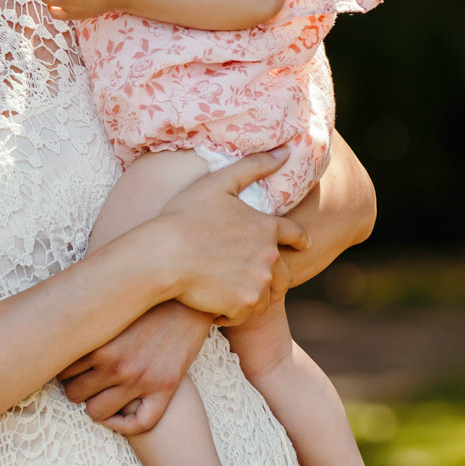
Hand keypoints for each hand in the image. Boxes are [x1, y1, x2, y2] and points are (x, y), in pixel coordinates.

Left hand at [58, 300, 212, 433]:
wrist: (190, 299)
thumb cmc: (149, 300)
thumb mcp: (112, 306)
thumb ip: (88, 321)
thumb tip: (61, 320)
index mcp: (99, 342)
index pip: (62, 370)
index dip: (66, 371)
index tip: (74, 368)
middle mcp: (116, 364)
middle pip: (74, 393)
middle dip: (79, 388)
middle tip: (89, 380)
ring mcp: (140, 379)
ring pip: (96, 412)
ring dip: (97, 406)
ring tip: (104, 394)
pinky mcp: (164, 388)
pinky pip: (137, 424)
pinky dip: (124, 426)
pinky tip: (121, 416)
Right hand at [153, 149, 306, 326]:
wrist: (162, 255)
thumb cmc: (184, 216)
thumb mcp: (218, 182)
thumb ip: (254, 166)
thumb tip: (284, 151)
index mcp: (267, 227)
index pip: (296, 235)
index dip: (299, 240)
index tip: (302, 245)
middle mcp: (269, 256)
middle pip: (284, 273)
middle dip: (272, 275)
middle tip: (252, 277)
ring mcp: (258, 282)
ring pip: (265, 296)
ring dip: (252, 295)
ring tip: (230, 291)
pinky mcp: (243, 305)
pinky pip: (246, 314)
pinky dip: (234, 312)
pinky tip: (217, 304)